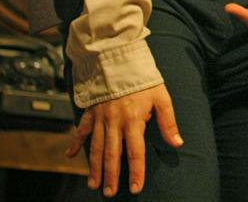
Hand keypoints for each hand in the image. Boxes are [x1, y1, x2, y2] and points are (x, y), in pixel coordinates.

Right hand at [65, 83, 181, 196]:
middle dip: (111, 176)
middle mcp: (114, 122)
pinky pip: (81, 129)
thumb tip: (177, 143)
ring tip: (93, 184)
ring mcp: (100, 118)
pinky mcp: (91, 111)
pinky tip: (69, 155)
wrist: (120, 59)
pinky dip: (75, 142)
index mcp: (133, 120)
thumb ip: (168, 122)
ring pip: (95, 147)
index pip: (136, 152)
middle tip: (109, 193)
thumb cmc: (144, 79)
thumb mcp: (161, 97)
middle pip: (112, 154)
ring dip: (94, 167)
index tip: (135, 188)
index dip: (136, 172)